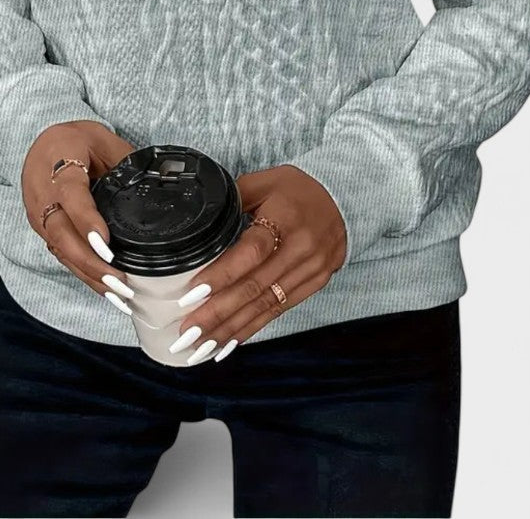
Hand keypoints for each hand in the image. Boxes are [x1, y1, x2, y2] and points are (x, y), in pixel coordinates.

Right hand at [21, 120, 136, 314]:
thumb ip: (124, 160)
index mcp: (58, 168)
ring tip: (119, 296)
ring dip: (90, 275)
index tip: (107, 244)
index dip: (88, 222)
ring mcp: (41, 216)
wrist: (38, 140)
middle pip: (63, 235)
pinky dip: (83, 273)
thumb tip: (160, 180)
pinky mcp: (44, 230)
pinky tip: (105, 289)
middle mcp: (44, 197)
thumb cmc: (72, 138)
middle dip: (92, 263)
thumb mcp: (101, 138)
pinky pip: (62, 254)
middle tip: (122, 284)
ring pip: (62, 251)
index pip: (72, 198)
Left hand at [167, 164, 346, 363]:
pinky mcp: (313, 284)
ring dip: (230, 329)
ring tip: (200, 347)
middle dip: (218, 314)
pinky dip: (251, 328)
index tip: (192, 295)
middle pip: (255, 287)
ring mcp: (310, 270)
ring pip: (265, 305)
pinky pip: (278, 310)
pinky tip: (228, 344)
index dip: (222, 275)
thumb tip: (199, 219)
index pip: (251, 252)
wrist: (343, 199)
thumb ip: (233, 199)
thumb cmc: (296, 189)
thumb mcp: (265, 181)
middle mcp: (301, 248)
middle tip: (186, 333)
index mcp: (285, 217)